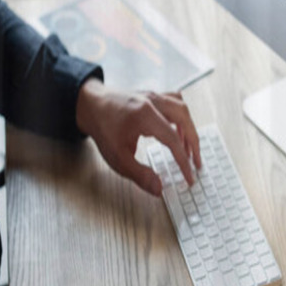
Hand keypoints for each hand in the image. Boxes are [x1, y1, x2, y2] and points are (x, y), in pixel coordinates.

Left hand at [75, 78, 201, 196]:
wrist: (89, 105)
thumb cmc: (102, 129)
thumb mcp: (117, 157)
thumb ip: (139, 174)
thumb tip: (158, 189)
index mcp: (144, 115)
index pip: (173, 140)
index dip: (184, 161)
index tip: (189, 176)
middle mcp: (152, 101)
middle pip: (184, 119)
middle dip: (194, 143)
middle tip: (196, 162)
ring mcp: (153, 95)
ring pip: (182, 109)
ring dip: (189, 129)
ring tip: (189, 149)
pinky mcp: (153, 96)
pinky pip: (175, 103)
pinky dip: (182, 118)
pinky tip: (179, 131)